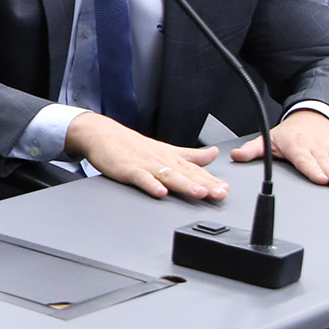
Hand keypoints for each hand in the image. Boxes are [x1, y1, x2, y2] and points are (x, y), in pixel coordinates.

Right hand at [64, 112, 226, 200]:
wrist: (103, 135)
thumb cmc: (133, 145)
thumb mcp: (166, 149)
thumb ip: (191, 155)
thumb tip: (213, 154)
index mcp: (171, 158)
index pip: (196, 170)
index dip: (212, 180)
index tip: (225, 190)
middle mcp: (162, 161)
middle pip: (186, 174)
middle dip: (205, 184)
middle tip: (220, 193)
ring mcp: (145, 165)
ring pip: (168, 176)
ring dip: (185, 184)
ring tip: (199, 193)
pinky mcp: (128, 170)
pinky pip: (141, 178)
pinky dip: (151, 185)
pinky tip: (160, 193)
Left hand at [231, 108, 328, 189]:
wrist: (312, 115)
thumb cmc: (290, 132)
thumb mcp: (269, 139)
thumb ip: (252, 150)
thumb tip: (235, 156)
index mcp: (297, 146)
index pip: (306, 160)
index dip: (313, 169)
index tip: (320, 178)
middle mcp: (317, 147)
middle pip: (326, 164)